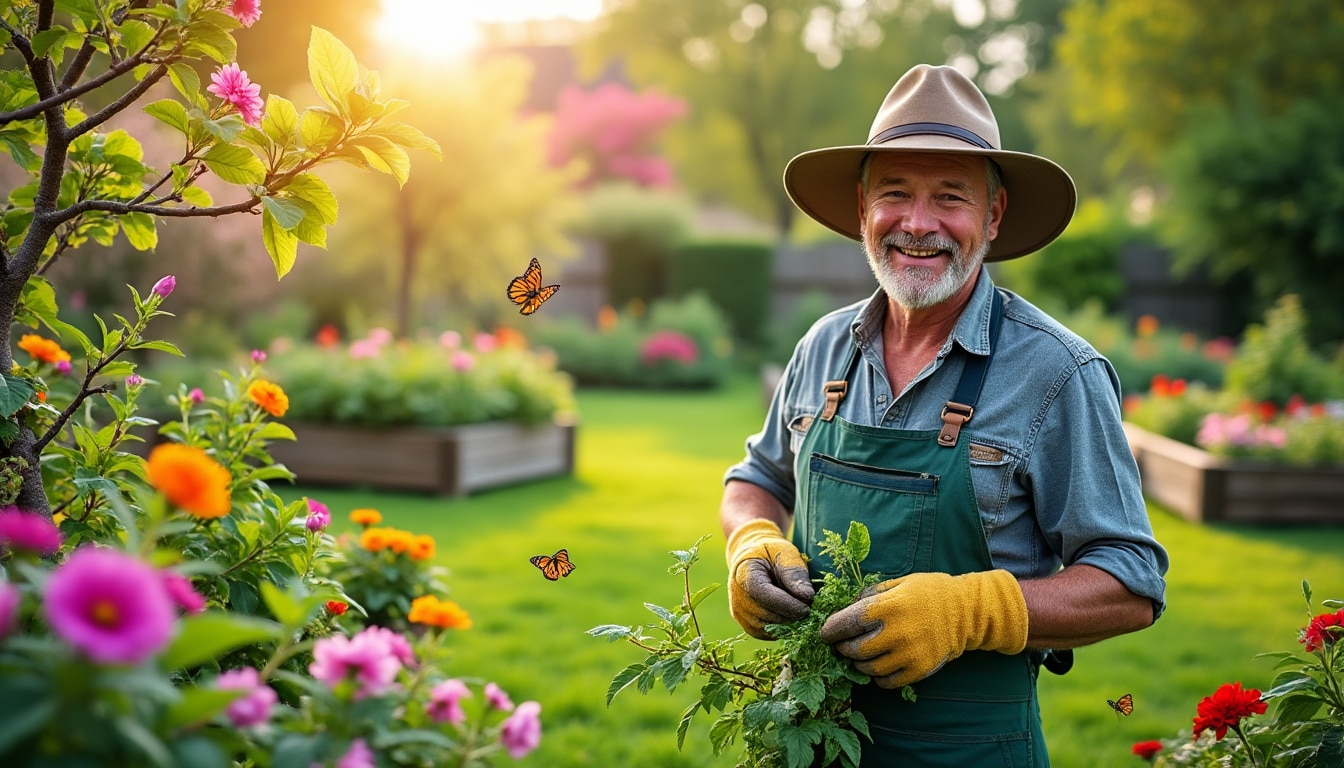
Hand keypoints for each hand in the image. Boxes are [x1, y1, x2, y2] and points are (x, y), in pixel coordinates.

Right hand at [725, 519, 814, 638]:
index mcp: (743, 572)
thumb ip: (794, 573)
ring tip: (802, 614)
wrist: (754, 559)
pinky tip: (792, 618)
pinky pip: (765, 633)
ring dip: (787, 625)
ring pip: (765, 627)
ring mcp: (738, 611)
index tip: (807, 608)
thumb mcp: (785, 553)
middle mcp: (736, 595)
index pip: (762, 593)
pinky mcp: (746, 623)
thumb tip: (807, 596)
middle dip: (790, 615)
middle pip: (764, 613)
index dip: (785, 603)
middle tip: (811, 612)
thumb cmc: (771, 553)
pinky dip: (781, 630)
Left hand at [818, 570, 1027, 687]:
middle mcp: (896, 633)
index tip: (824, 633)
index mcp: (887, 607)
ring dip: (858, 664)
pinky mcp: (919, 670)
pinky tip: (878, 667)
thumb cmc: (928, 592)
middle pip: (854, 650)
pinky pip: (888, 682)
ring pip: (869, 668)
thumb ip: (870, 595)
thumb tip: (845, 607)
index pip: (846, 623)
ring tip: (859, 656)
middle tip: (841, 645)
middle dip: (843, 648)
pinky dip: (877, 677)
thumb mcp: (898, 583)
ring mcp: (909, 654)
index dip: (830, 630)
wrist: (965, 611)